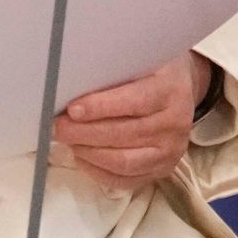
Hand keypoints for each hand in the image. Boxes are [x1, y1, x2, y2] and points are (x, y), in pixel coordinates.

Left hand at [52, 52, 212, 187]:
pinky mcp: (163, 169)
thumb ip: (112, 69)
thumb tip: (71, 83)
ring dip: (88, 153)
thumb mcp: (138, 58)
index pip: (135, 102)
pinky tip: (81, 157)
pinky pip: (125, 180)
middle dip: (84, 133)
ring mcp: (171, 150)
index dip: (101, 107)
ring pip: (123, 161)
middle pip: (124, 134)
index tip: (73, 109)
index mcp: (170, 90)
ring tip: (67, 140)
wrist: (179, 88)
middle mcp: (175, 123)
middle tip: (58, 127)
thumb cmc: (150, 70)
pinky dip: (97, 171)